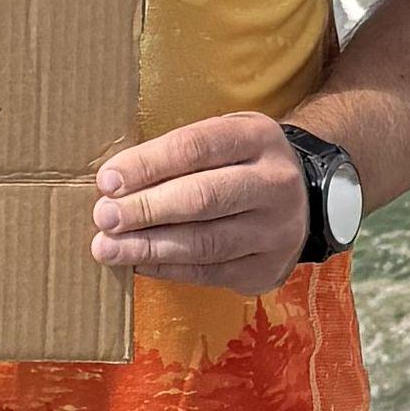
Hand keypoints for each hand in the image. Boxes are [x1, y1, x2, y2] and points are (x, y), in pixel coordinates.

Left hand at [89, 108, 314, 297]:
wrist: (305, 200)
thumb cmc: (241, 164)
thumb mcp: (222, 139)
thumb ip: (176, 155)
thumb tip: (114, 185)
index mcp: (257, 138)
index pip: (195, 148)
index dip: (148, 165)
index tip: (108, 181)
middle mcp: (274, 184)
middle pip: (202, 198)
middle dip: (146, 209)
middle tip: (104, 218)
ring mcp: (276, 230)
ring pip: (205, 243)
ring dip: (150, 247)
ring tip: (108, 249)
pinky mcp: (268, 268)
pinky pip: (210, 272)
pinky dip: (169, 268)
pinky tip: (139, 263)